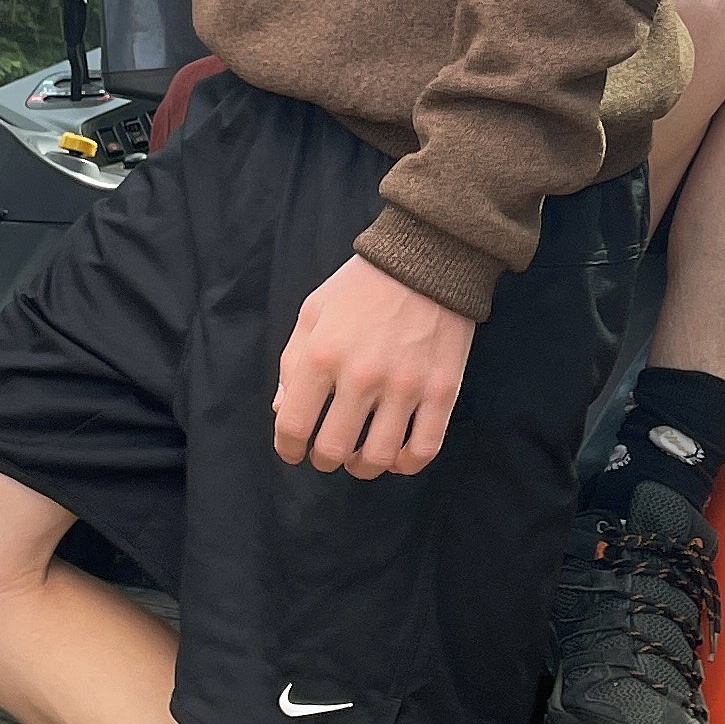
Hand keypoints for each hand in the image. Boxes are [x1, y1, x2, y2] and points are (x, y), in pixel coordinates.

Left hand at [274, 256, 476, 477]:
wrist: (428, 257)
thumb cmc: (362, 285)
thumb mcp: (313, 311)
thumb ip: (292, 363)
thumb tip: (283, 411)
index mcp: (323, 354)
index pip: (294, 426)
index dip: (288, 448)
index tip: (293, 450)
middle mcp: (362, 375)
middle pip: (334, 450)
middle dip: (323, 460)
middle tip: (327, 454)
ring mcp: (405, 385)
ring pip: (379, 458)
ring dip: (363, 467)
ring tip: (360, 458)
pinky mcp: (442, 389)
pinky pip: (424, 449)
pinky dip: (406, 464)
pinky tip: (397, 457)